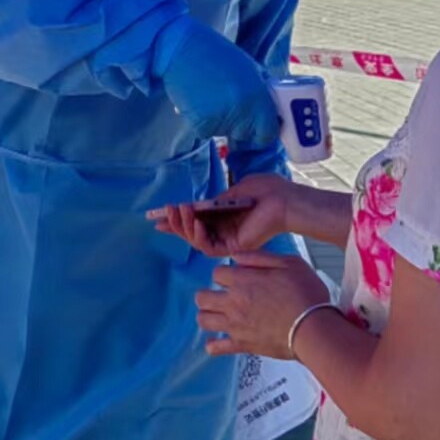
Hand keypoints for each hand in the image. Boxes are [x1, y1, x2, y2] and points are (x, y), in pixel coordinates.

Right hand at [149, 173, 296, 257]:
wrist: (283, 199)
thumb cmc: (264, 191)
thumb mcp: (233, 191)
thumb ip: (214, 200)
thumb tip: (195, 204)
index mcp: (223, 217)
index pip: (195, 221)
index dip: (176, 220)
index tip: (156, 217)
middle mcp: (223, 231)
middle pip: (191, 233)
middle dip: (175, 223)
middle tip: (163, 213)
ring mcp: (227, 241)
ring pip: (196, 240)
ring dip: (184, 226)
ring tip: (179, 210)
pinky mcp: (233, 248)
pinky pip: (208, 247)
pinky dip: (198, 235)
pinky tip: (195, 222)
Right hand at [160, 23, 279, 148]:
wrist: (180, 50)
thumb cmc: (214, 53)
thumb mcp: (248, 68)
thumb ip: (260, 91)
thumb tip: (269, 109)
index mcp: (259, 96)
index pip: (269, 132)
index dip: (262, 130)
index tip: (255, 125)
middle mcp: (244, 110)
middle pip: (245, 134)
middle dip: (239, 125)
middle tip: (225, 104)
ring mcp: (224, 120)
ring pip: (224, 133)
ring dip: (219, 122)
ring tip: (209, 96)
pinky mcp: (203, 125)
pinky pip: (206, 131)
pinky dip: (201, 121)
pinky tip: (197, 101)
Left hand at [195, 250, 331, 359]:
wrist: (313, 329)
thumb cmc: (306, 294)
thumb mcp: (289, 263)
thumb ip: (260, 257)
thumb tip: (236, 255)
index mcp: (243, 280)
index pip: (216, 273)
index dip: (224, 274)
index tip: (235, 278)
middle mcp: (233, 302)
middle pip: (202, 297)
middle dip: (209, 294)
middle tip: (221, 296)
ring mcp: (235, 325)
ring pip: (203, 320)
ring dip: (208, 316)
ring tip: (219, 315)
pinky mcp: (242, 345)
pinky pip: (217, 347)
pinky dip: (214, 345)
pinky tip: (215, 342)